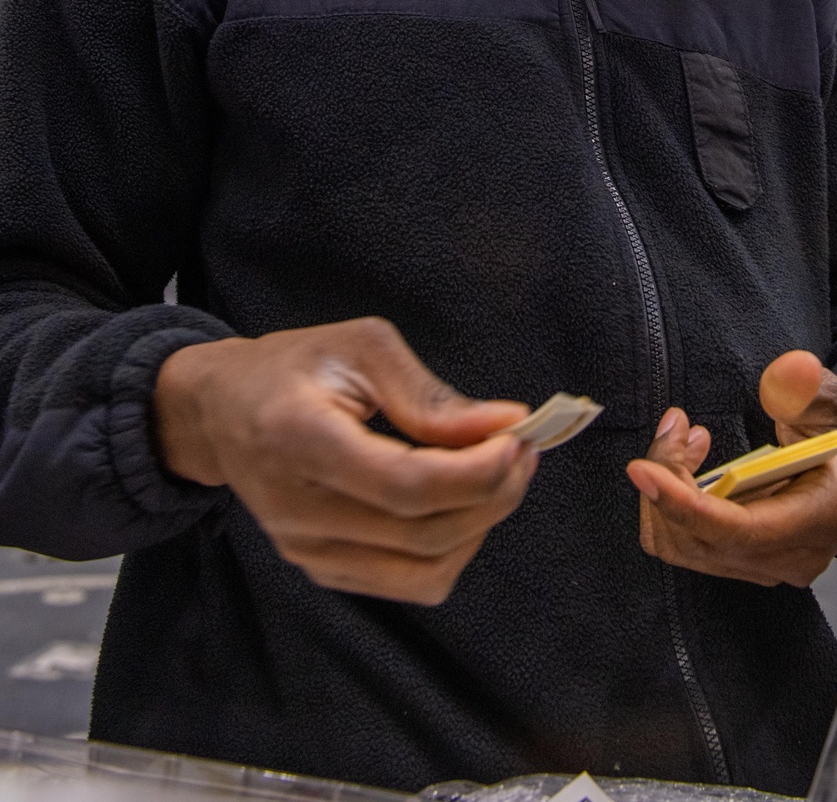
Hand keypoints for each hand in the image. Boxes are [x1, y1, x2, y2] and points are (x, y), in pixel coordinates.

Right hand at [154, 317, 536, 604]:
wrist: (221, 411)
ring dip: (480, 525)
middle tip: (522, 449)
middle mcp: (297, 509)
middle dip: (492, 495)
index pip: (404, 486)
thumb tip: (505, 425)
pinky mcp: (321, 568)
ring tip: (499, 473)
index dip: (474, 473)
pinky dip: (452, 547)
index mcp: (299, 438)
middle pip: (423, 533)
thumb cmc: (295, 366)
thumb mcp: (360, 346)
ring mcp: (306, 549)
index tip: (517, 439)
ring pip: (424, 569)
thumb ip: (429, 395)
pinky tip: (460, 501)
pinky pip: (409, 582)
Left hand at [626, 350, 836, 586]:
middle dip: (670, 476)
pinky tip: (689, 459)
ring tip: (683, 435)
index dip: (684, 505)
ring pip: (683, 544)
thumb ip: (811, 387)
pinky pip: (686, 542)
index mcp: (823, 516)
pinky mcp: (744, 563)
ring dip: (666, 487)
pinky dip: (671, 500)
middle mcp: (793, 556)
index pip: (740, 530)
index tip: (641, 469)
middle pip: (700, 538)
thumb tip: (790, 371)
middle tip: (677, 423)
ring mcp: (767, 567)